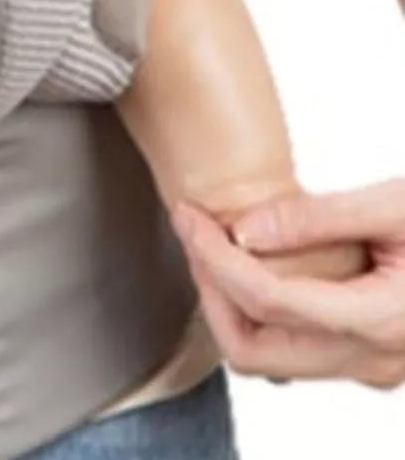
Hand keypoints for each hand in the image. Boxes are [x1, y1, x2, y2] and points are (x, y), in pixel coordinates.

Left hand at [173, 188, 404, 388]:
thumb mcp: (396, 203)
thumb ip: (318, 218)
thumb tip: (244, 229)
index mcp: (380, 319)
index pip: (267, 302)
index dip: (213, 257)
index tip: (188, 214)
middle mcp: (374, 359)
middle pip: (256, 350)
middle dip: (210, 290)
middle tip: (194, 230)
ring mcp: (375, 368)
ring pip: (274, 360)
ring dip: (232, 304)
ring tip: (217, 241)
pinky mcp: (373, 359)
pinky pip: (300, 352)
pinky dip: (264, 313)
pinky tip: (257, 263)